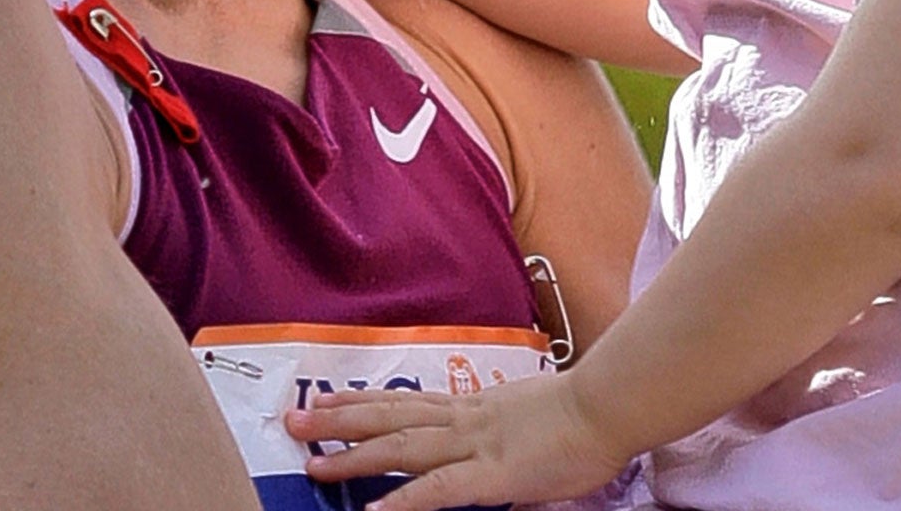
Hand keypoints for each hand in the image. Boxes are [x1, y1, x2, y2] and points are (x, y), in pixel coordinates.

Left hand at [285, 372, 631, 510]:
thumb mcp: (526, 420)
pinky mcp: (491, 475)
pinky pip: (438, 491)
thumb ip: (497, 439)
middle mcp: (463, 419)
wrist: (608, 406)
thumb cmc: (580, 416)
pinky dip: (401, 503)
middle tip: (292, 419)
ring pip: (402, 447)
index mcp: (472, 408)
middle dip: (338, 420)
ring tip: (314, 462)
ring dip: (354, 455)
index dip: (362, 402)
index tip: (325, 399)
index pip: (406, 403)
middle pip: (390, 417)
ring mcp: (474, 445)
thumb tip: (485, 458)